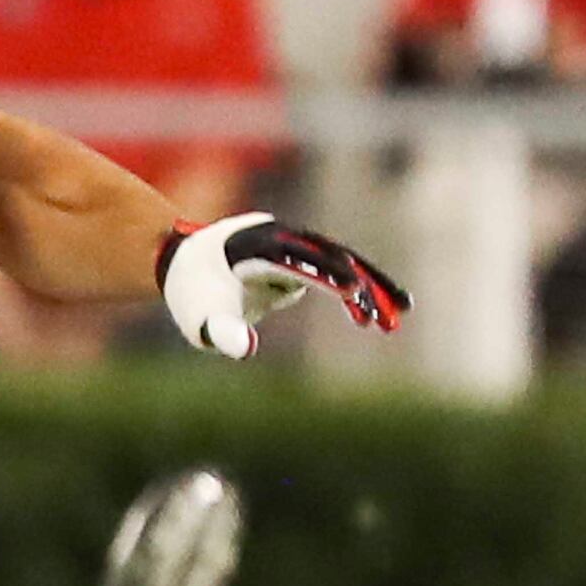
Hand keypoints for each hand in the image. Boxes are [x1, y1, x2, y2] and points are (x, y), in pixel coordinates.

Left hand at [158, 213, 407, 358]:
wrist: (184, 264)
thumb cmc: (192, 296)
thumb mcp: (200, 320)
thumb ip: (222, 332)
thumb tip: (247, 349)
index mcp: (255, 247)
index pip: (298, 258)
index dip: (326, 272)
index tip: (353, 292)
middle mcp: (279, 236)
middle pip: (330, 255)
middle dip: (363, 284)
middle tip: (393, 317)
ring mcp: (292, 242)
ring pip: (340, 260)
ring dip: (370, 285)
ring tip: (402, 313)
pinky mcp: (299, 254)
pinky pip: (333, 270)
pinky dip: (353, 290)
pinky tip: (367, 321)